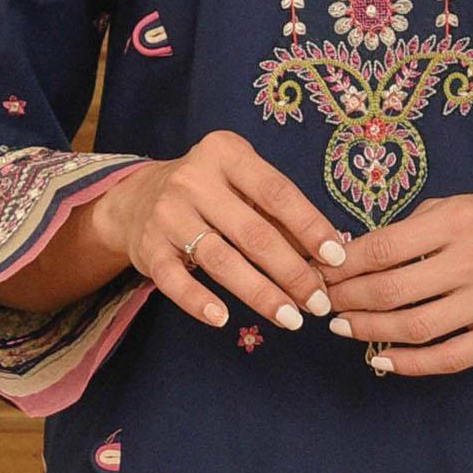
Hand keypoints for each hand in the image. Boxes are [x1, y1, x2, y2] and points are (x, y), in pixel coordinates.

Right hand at [90, 129, 347, 332]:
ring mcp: (168, 213)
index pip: (276, 191)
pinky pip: (175, 281)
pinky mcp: (148, 248)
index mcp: (226, 153)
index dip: (309, 225)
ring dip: (260, 293)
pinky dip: (199, 302)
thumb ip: (277, 211)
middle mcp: (194, 179)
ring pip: (220, 259)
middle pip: (253, 232)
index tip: (335, 258)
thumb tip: (326, 253)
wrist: (137, 197)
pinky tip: (223, 320)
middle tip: (318, 302)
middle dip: (291, 271)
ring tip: (291, 318)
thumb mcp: (241, 182)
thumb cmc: (210, 190)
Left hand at [316, 185, 472, 376]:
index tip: (323, 270)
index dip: (346, 264)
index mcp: (459, 219)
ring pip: (416, 327)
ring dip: (369, 331)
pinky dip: (410, 364)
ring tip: (343, 327)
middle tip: (324, 302)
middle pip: (393, 290)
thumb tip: (358, 251)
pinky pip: (450, 357)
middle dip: (348, 299)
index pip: (385, 246)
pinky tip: (382, 359)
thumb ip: (416, 226)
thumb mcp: (461, 203)